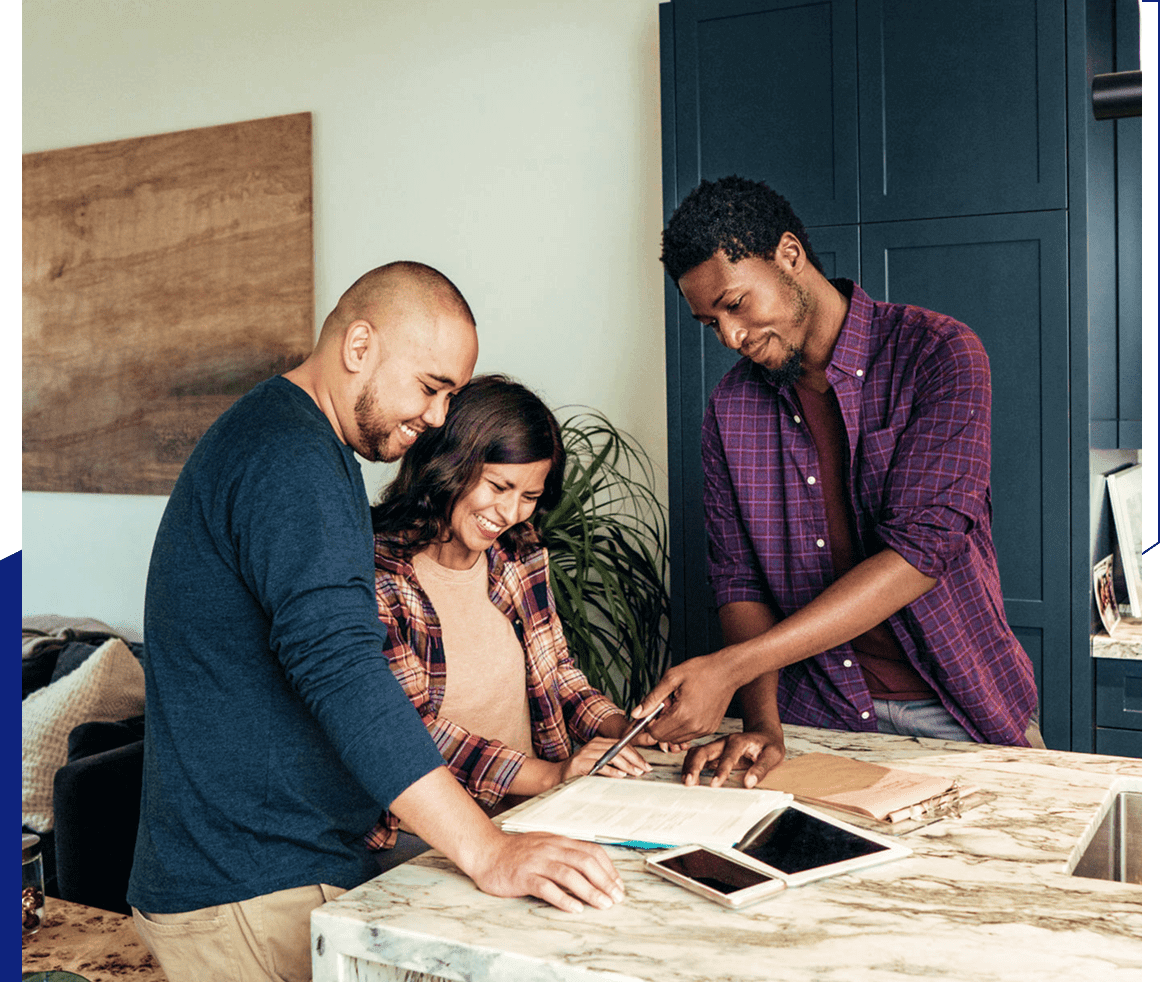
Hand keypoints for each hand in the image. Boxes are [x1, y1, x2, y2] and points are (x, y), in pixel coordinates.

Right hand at [469, 830, 625, 913]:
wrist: (487, 852)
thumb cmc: (518, 853)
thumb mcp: (546, 846)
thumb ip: (566, 854)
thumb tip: (593, 870)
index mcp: (559, 841)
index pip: (591, 851)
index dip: (608, 869)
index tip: (618, 885)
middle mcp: (551, 849)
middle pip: (584, 862)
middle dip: (604, 881)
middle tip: (616, 897)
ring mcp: (537, 862)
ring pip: (569, 874)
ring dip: (589, 891)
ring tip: (602, 904)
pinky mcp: (524, 876)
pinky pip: (546, 887)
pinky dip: (563, 898)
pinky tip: (575, 908)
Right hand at [561, 736, 650, 781]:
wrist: (558, 775)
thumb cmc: (580, 771)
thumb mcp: (599, 763)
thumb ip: (613, 762)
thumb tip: (634, 768)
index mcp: (600, 742)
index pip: (622, 745)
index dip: (636, 754)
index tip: (646, 765)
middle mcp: (594, 744)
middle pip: (619, 749)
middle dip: (635, 759)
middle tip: (644, 769)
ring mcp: (586, 752)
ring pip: (612, 755)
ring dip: (626, 765)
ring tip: (635, 772)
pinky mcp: (580, 763)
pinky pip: (600, 765)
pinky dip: (612, 770)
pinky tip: (620, 775)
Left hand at [633, 653, 737, 744]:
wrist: (728, 672)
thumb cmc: (702, 671)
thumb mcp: (672, 678)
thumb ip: (652, 698)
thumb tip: (636, 714)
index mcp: (683, 715)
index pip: (655, 733)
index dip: (649, 723)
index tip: (652, 711)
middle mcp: (694, 727)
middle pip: (665, 738)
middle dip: (660, 724)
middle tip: (666, 705)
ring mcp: (704, 730)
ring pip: (677, 739)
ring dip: (671, 726)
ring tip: (678, 705)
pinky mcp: (710, 729)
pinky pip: (689, 735)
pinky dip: (683, 727)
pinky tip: (687, 709)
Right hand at [681, 730, 785, 788]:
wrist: (764, 734)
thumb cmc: (768, 745)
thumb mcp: (773, 755)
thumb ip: (761, 768)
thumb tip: (749, 783)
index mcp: (739, 741)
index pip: (728, 756)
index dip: (721, 770)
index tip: (715, 785)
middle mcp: (724, 742)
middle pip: (704, 750)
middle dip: (694, 766)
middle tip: (690, 782)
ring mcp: (717, 747)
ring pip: (697, 753)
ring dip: (689, 766)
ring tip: (687, 782)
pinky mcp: (714, 754)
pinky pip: (698, 758)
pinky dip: (691, 767)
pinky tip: (690, 778)